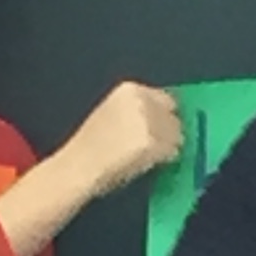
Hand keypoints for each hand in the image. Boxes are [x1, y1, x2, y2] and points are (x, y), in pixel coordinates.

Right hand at [68, 81, 182, 197]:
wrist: (78, 165)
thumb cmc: (90, 147)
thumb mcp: (112, 113)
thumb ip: (137, 110)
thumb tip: (161, 118)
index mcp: (129, 89)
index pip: (165, 99)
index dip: (165, 116)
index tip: (165, 127)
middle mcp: (141, 100)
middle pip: (173, 115)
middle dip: (169, 130)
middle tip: (159, 146)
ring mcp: (147, 121)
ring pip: (176, 134)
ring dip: (169, 145)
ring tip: (150, 156)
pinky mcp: (152, 142)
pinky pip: (172, 151)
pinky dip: (166, 158)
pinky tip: (149, 162)